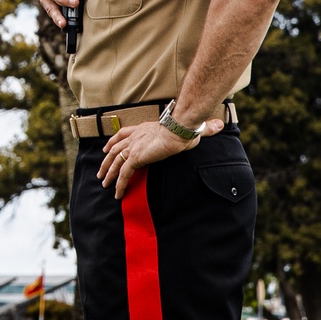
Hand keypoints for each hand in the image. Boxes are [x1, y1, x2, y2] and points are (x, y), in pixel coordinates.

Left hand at [98, 117, 224, 198]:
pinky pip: (123, 174)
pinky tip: (116, 193)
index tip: (106, 148)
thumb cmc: (186, 128)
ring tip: (103, 183)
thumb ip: (203, 129)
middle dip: (106, 161)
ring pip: (115, 162)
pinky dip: (118, 184)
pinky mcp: (135, 158)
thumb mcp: (191, 129)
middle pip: (114, 149)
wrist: (179, 129)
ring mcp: (133, 147)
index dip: (113, 141)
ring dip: (107, 173)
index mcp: (143, 128)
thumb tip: (220, 125)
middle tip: (100, 171)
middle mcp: (135, 137)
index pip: (122, 134)